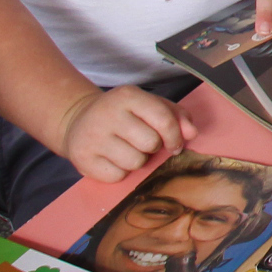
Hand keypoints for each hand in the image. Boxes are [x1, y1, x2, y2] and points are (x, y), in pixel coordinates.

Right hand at [54, 84, 189, 182]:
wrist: (79, 121)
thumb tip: (192, 133)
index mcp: (128, 96)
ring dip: (136, 161)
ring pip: (135, 162)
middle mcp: (108, 113)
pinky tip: (111, 158)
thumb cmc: (123, 115)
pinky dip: (119, 172)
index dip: (175, 136)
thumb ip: (175, 116)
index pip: (163, 119)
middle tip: (141, 142)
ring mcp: (93, 136)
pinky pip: (117, 176)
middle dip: (152, 147)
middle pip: (150, 143)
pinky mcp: (83, 158)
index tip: (174, 144)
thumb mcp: (149, 106)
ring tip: (125, 149)